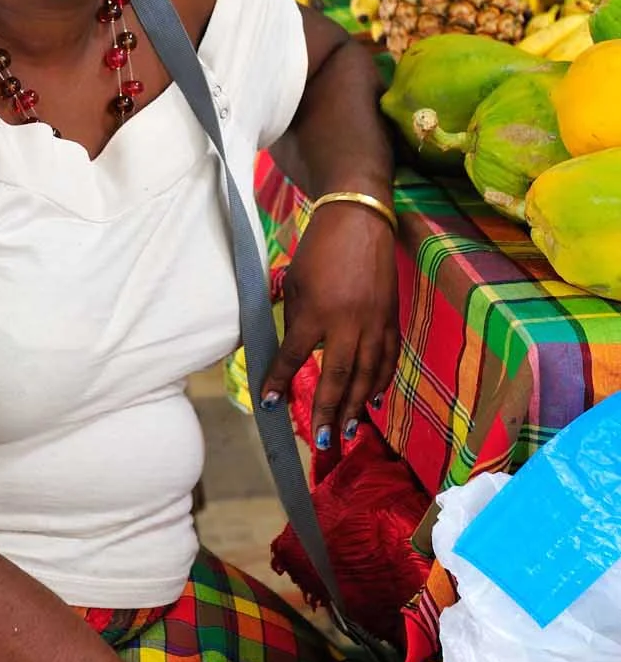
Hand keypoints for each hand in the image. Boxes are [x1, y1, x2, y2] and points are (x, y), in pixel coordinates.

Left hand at [262, 202, 398, 458]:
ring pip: (367, 374)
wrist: (359, 220)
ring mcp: (374, 321)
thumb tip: (293, 355)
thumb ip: (295, 321)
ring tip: (349, 432)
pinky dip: (381, 381)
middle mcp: (348, 322)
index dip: (280, 381)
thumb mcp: (294, 282)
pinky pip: (388, 357)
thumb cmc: (318, 250)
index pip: (295, 356)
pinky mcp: (391, 317)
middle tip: (323, 441)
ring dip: (357, 406)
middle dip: (329, 411)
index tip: (270, 404)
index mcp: (316, 311)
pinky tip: (374, 400)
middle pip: (338, 376)